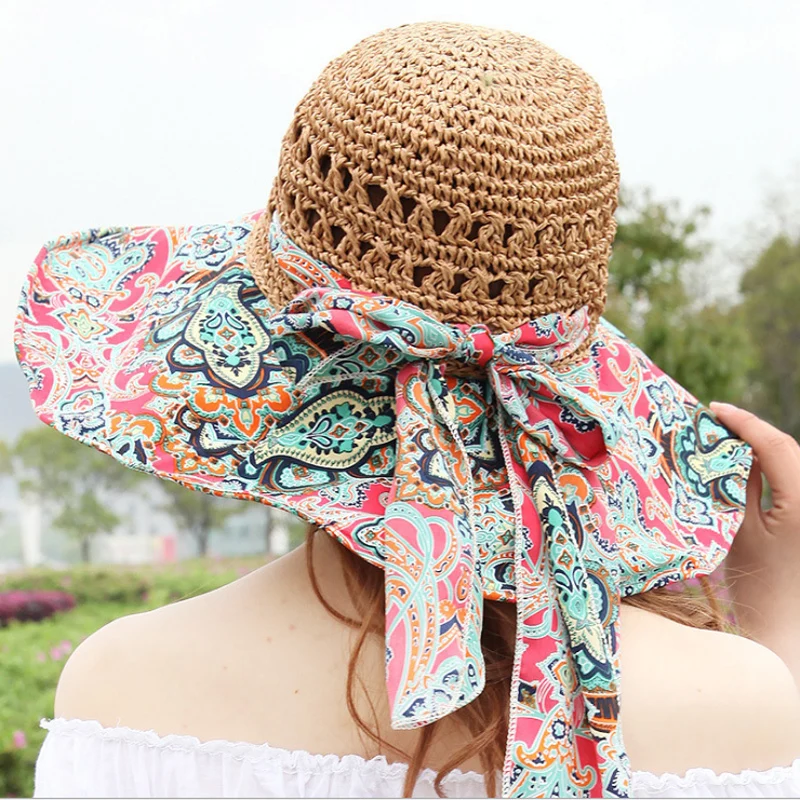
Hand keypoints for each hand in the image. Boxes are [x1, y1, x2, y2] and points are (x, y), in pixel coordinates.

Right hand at [710, 402, 799, 666]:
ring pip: (795, 463)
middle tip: (716, 422)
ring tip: (729, 440)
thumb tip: (727, 449)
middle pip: (789, 449)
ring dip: (765, 448)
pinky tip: (749, 466)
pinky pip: (796, 481)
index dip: (744, 422)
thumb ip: (739, 484)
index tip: (713, 408)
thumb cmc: (756, 585)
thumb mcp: (739, 529)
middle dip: (754, 431)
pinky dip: (775, 468)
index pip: (775, 445)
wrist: (785, 630)